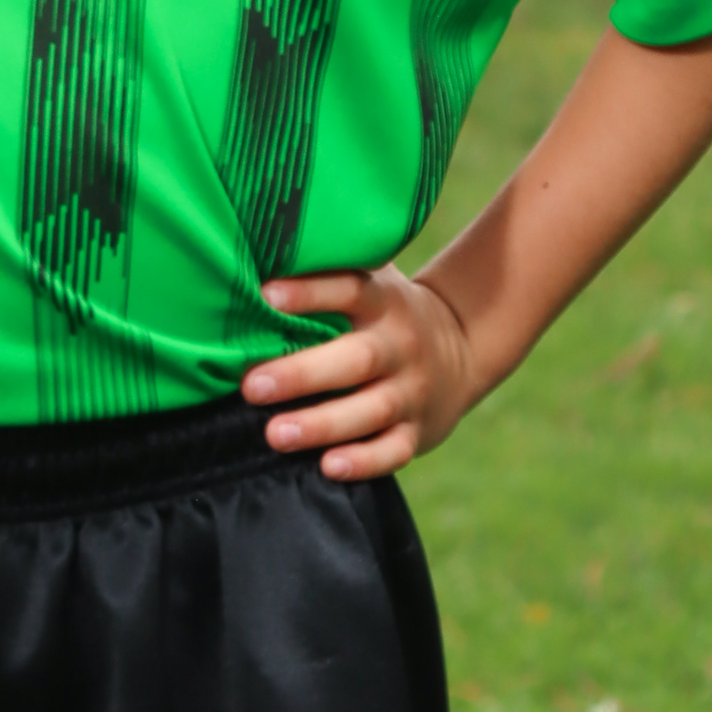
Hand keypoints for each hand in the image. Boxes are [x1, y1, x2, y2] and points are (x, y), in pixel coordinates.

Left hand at [241, 267, 477, 480]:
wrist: (460, 348)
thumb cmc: (382, 311)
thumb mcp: (370, 280)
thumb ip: (325, 268)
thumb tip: (256, 244)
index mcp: (383, 301)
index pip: (349, 289)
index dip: (309, 292)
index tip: (265, 295)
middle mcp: (399, 345)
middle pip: (356, 359)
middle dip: (302, 374)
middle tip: (251, 386)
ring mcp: (412, 391)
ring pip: (371, 410)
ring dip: (322, 424)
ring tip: (274, 434)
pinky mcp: (417, 432)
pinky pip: (394, 450)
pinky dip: (364, 462)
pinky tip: (329, 467)